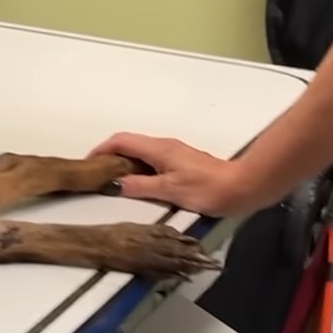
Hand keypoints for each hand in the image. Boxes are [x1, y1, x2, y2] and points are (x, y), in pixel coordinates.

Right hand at [89, 133, 259, 216]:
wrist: (243, 187)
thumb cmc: (211, 188)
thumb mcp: (169, 191)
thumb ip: (139, 187)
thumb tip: (115, 185)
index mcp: (159, 149)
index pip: (121, 141)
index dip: (101, 150)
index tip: (89, 163)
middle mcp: (165, 147)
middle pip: (129, 144)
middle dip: (109, 156)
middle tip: (98, 174)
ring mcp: (174, 154)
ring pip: (140, 152)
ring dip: (124, 163)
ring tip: (114, 182)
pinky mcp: (181, 163)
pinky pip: (151, 160)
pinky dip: (138, 168)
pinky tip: (138, 184)